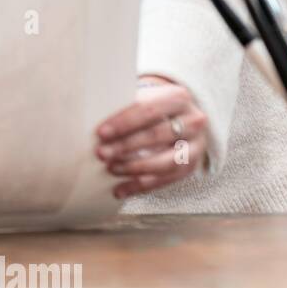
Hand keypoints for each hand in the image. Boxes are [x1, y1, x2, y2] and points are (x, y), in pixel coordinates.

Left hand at [95, 76, 209, 198]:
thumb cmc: (150, 107)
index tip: (100, 133)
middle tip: (101, 154)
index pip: (148, 110)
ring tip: (111, 169)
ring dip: (134, 168)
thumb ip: (124, 105)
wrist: (179, 117)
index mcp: (178, 97)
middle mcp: (193, 121)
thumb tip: (90, 116)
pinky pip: (166, 180)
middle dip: (126, 146)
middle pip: (157, 135)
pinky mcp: (191, 167)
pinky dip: (140, 186)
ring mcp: (195, 146)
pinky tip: (119, 190)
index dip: (123, 122)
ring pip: (166, 161)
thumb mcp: (143, 98)